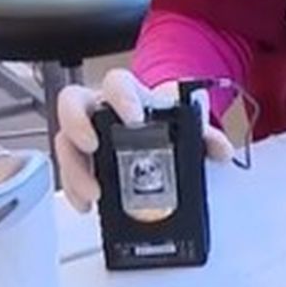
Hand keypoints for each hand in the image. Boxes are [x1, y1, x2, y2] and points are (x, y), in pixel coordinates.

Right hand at [54, 69, 235, 212]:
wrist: (159, 132)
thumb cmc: (166, 122)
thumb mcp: (187, 125)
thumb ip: (206, 134)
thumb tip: (221, 150)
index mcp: (128, 93)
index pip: (116, 82)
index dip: (121, 97)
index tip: (134, 119)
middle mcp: (99, 107)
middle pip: (72, 102)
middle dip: (78, 124)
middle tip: (94, 147)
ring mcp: (85, 131)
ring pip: (64, 140)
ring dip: (75, 168)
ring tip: (95, 191)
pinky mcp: (79, 158)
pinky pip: (67, 171)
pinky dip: (75, 190)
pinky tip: (88, 204)